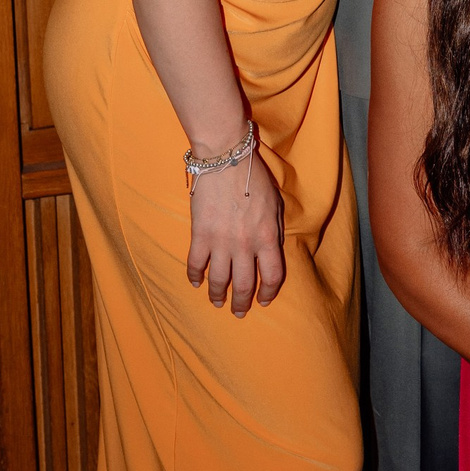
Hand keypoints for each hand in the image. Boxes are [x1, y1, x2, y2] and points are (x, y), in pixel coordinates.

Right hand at [186, 147, 286, 312]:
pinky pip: (196, 263)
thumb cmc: (253, 178)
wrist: (225, 159)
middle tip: (239, 312)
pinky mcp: (199, 234)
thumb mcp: (275, 204)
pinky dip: (195, 276)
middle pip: (245, 285)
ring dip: (218, 295)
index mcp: (266, 237)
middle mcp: (245, 245)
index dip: (269, 292)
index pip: (273, 276)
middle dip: (242, 303)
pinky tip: (196, 282)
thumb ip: (273, 231)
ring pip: (219, 279)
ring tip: (217, 302)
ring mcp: (220, 241)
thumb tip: (271, 251)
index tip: (265, 300)